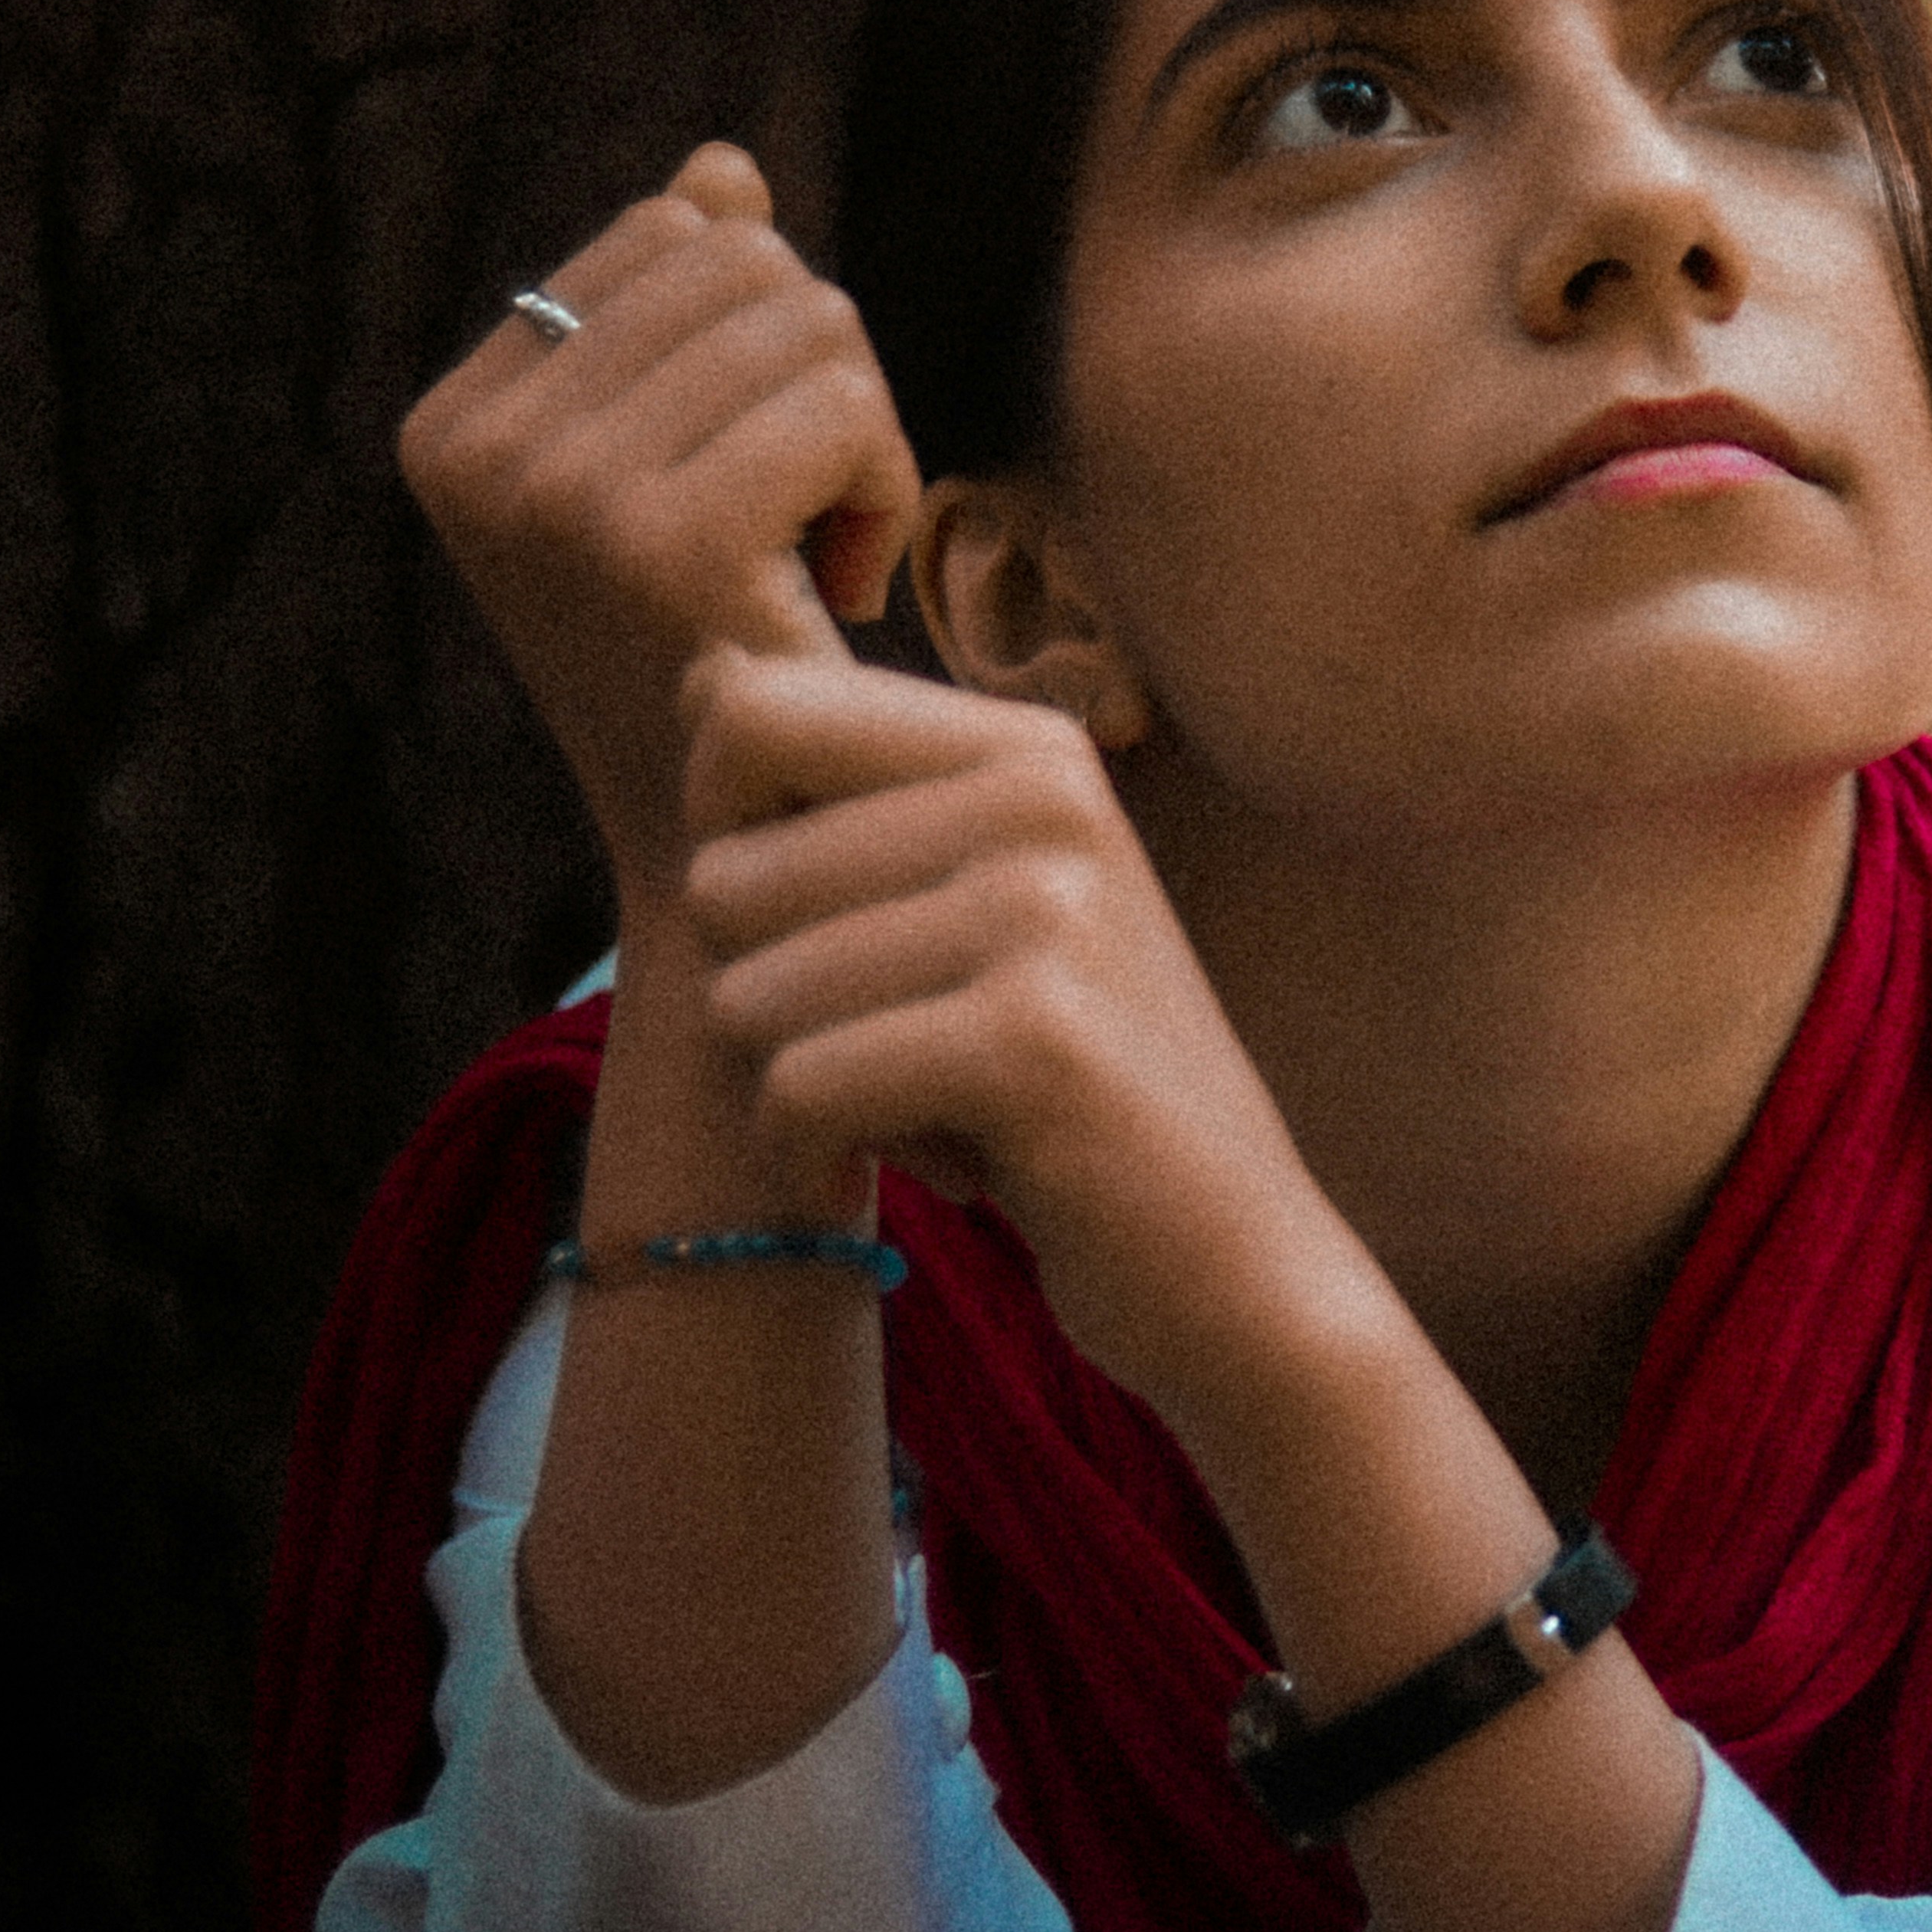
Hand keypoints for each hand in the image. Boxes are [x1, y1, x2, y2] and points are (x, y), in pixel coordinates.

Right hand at [400, 144, 919, 894]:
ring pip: (814, 319)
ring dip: (861, 438)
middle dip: (819, 376)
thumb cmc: (731, 650)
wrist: (743, 847)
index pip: (676, 231)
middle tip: (797, 521)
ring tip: (809, 557)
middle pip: (749, 258)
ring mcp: (556, 495)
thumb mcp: (687, 468)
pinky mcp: (662, 541)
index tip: (738, 480)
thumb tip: (721, 169)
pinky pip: (846, 402)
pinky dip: (884, 485)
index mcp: (456, 421)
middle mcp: (478, 450)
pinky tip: (839, 588)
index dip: (757, 338)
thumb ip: (686, 317)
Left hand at [677, 645, 1319, 1401]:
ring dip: (804, 1092)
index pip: (749, 714)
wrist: (1232, 1260)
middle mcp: (1043, 801)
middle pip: (725, 878)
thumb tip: (699, 672)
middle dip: (772, 1001)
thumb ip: (848, 792)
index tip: (832, 934)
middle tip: (909, 1054)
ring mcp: (1044, 914)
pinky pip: (797, 1090)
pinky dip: (820, 1160)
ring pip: (746, 996)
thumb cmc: (1071, 1088)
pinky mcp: (1029, 1041)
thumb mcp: (982, 906)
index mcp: (1030, 748)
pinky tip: (931, 1174)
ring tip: (939, 1109)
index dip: (731, 840)